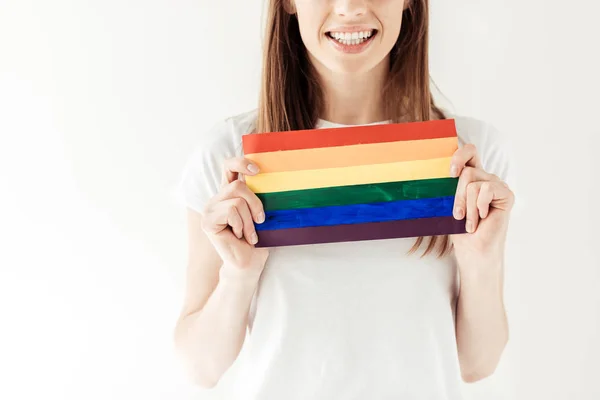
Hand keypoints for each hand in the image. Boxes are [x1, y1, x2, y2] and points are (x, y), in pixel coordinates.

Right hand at [201, 157, 268, 279]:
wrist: (249, 263)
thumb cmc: (258, 239)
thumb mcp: (261, 213)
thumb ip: (258, 196)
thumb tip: (273, 179)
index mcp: (229, 193)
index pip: (229, 166)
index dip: (241, 162)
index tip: (257, 171)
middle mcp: (217, 198)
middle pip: (237, 185)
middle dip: (255, 203)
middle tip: (261, 220)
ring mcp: (210, 209)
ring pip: (237, 200)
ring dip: (249, 220)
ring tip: (250, 234)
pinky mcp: (208, 221)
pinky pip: (231, 211)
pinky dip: (242, 225)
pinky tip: (240, 237)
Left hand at [449, 144, 514, 258]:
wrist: (472, 249)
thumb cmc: (458, 228)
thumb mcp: (448, 202)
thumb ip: (448, 185)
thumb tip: (437, 172)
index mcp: (472, 177)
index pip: (470, 152)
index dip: (460, 155)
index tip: (450, 173)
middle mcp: (485, 177)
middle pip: (467, 171)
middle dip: (457, 196)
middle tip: (457, 215)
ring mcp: (496, 185)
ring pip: (472, 183)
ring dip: (467, 206)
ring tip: (470, 221)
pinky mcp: (506, 194)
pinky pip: (486, 189)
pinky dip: (479, 206)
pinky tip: (483, 217)